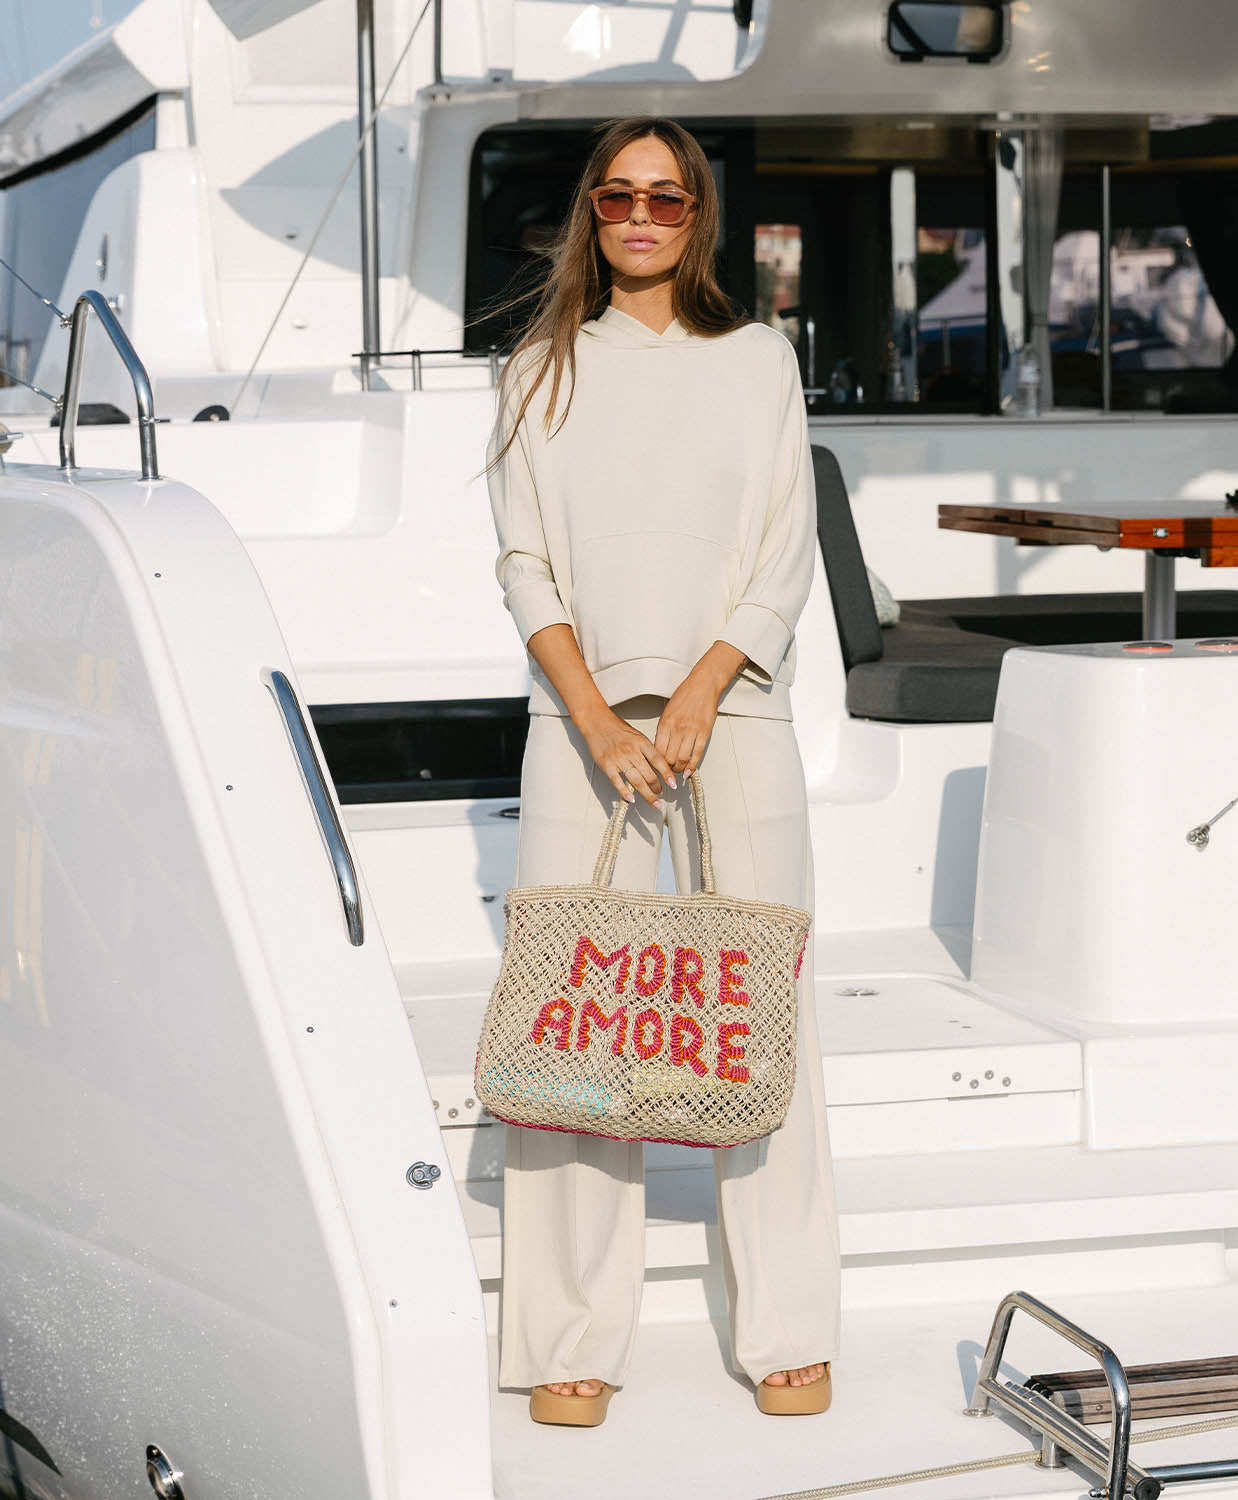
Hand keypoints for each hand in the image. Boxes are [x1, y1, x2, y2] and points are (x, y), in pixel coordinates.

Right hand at [579, 707, 675, 807]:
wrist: (597, 722)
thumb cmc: (617, 729)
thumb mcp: (637, 736)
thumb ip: (647, 750)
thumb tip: (659, 766)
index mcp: (642, 742)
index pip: (658, 761)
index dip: (667, 774)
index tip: (673, 784)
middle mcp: (632, 751)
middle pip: (649, 775)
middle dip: (657, 788)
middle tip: (660, 794)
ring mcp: (619, 759)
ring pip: (636, 781)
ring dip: (647, 794)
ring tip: (654, 801)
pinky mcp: (607, 765)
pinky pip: (617, 782)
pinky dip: (625, 792)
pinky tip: (632, 799)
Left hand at [655, 643, 747, 775]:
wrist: (703, 685)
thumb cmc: (685, 695)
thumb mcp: (667, 711)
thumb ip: (664, 728)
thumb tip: (660, 747)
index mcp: (665, 723)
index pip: (657, 750)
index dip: (656, 763)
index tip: (657, 767)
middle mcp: (677, 728)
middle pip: (669, 758)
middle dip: (667, 769)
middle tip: (667, 772)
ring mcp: (691, 731)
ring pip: (683, 759)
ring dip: (679, 769)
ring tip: (678, 771)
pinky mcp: (704, 732)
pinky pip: (697, 754)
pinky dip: (693, 766)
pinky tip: (689, 772)